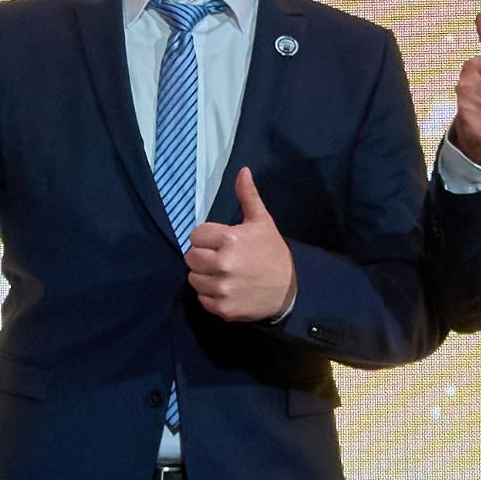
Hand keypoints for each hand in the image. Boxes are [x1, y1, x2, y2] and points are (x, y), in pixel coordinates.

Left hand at [183, 168, 296, 322]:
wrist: (290, 288)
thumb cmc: (272, 251)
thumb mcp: (261, 221)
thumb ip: (248, 196)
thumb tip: (242, 170)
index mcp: (229, 239)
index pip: (195, 236)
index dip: (207, 238)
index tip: (221, 242)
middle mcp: (223, 264)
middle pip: (190, 257)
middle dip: (203, 256)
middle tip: (220, 258)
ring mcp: (222, 288)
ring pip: (193, 279)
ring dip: (204, 276)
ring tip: (223, 273)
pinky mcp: (222, 308)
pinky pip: (202, 298)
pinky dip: (211, 295)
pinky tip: (227, 288)